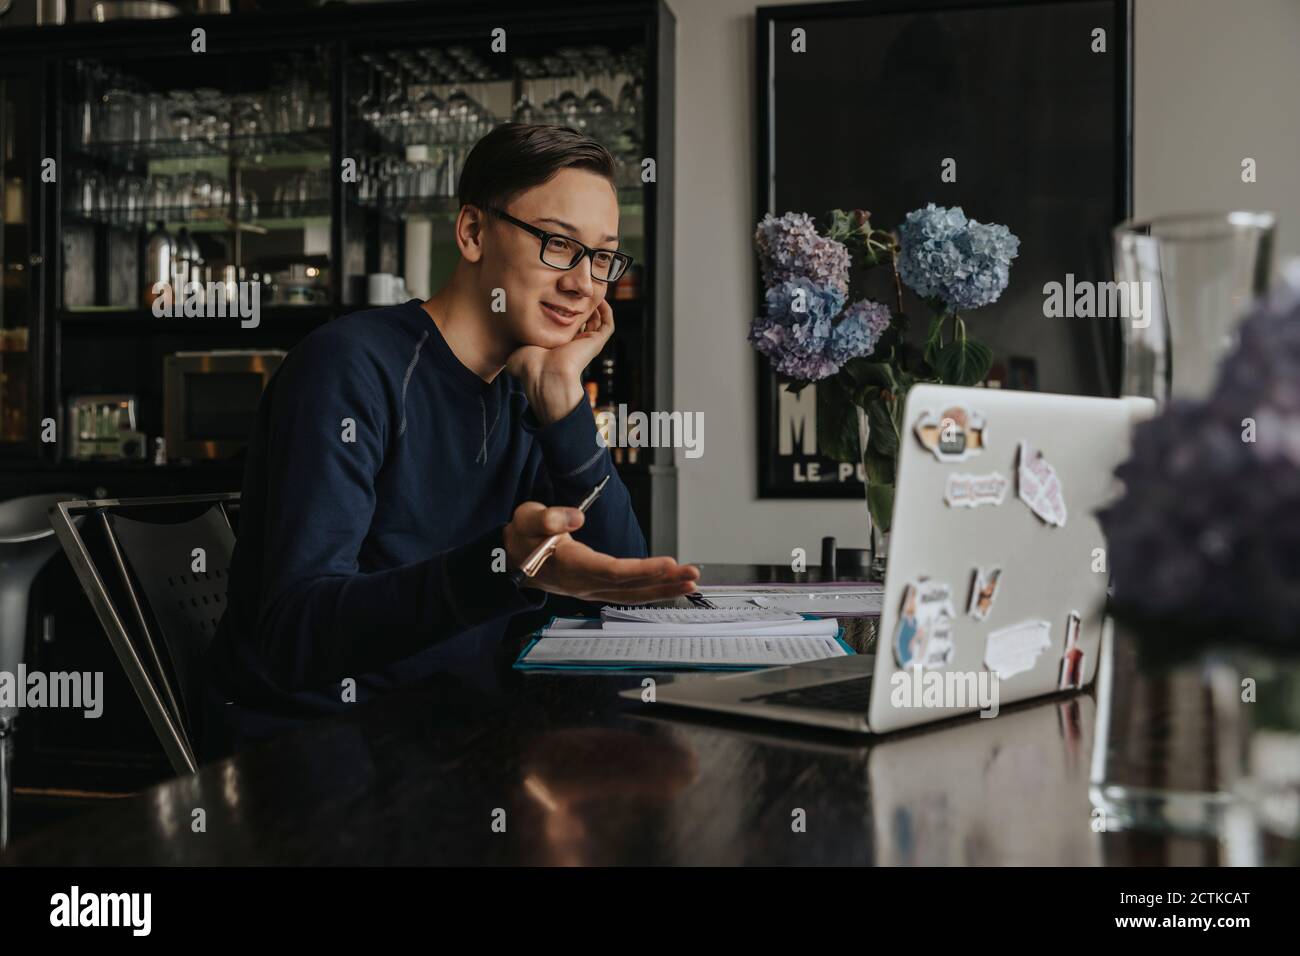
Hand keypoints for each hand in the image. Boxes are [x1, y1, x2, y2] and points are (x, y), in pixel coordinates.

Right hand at [503, 500, 699, 602]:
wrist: (512, 559)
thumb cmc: (522, 536)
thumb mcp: (526, 518)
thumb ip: (548, 518)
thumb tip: (576, 517)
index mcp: (569, 566)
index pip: (611, 571)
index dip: (641, 569)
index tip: (668, 563)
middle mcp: (583, 584)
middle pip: (629, 587)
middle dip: (663, 581)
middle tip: (692, 573)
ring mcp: (590, 590)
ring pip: (632, 595)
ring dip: (663, 589)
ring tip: (690, 581)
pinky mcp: (596, 589)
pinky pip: (629, 594)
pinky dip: (652, 591)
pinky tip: (671, 586)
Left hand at [506, 300, 613, 423]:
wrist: (545, 374)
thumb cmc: (530, 366)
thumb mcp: (516, 351)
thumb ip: (513, 345)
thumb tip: (502, 344)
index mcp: (557, 346)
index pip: (565, 326)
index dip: (563, 310)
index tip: (558, 295)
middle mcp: (573, 345)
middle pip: (582, 321)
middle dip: (580, 304)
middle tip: (577, 288)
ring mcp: (586, 344)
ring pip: (597, 321)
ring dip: (595, 305)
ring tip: (590, 289)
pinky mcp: (596, 342)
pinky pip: (608, 324)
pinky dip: (607, 311)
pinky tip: (600, 298)